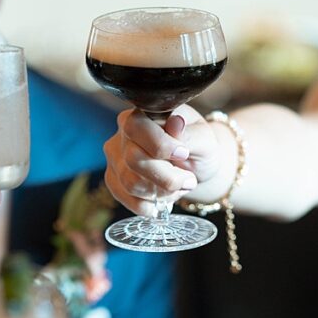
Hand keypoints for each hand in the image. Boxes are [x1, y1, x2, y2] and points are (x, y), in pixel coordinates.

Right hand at [103, 105, 230, 216]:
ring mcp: (115, 155)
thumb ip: (190, 134)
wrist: (193, 164)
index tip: (184, 153)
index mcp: (144, 113)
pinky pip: (124, 197)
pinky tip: (164, 199)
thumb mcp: (204, 138)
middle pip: (133, 159)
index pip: (136, 127)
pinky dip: (148, 204)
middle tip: (189, 180)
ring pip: (130, 182)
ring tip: (179, 186)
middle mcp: (123, 132)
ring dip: (161, 192)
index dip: (160, 145)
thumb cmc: (198, 146)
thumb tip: (175, 123)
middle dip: (166, 177)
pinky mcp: (113, 177)